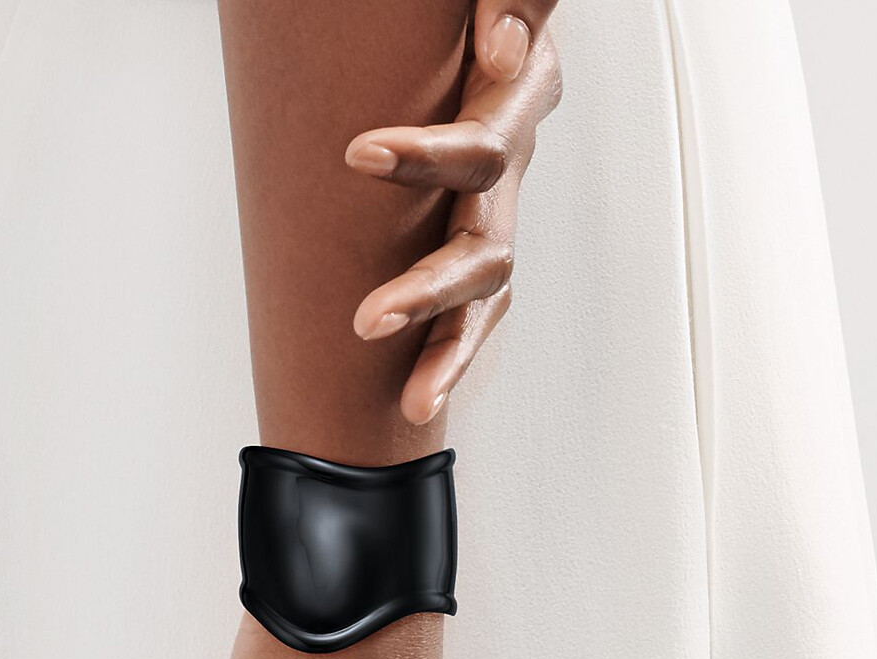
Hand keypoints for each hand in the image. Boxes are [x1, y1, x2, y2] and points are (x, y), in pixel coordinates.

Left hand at [346, 16, 561, 423]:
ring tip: (412, 396)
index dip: (430, 158)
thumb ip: (511, 1)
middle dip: (429, 288)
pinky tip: (414, 401)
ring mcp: (500, 216)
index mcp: (516, 102)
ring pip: (485, 290)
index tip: (359, 155)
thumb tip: (498, 45)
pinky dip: (449, 361)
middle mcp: (514, 170)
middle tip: (369, 321)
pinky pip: (474, 314)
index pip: (484, 145)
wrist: (487, 38)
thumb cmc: (469, 20)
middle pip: (486, 246)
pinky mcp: (482, 252)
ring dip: (444, 342)